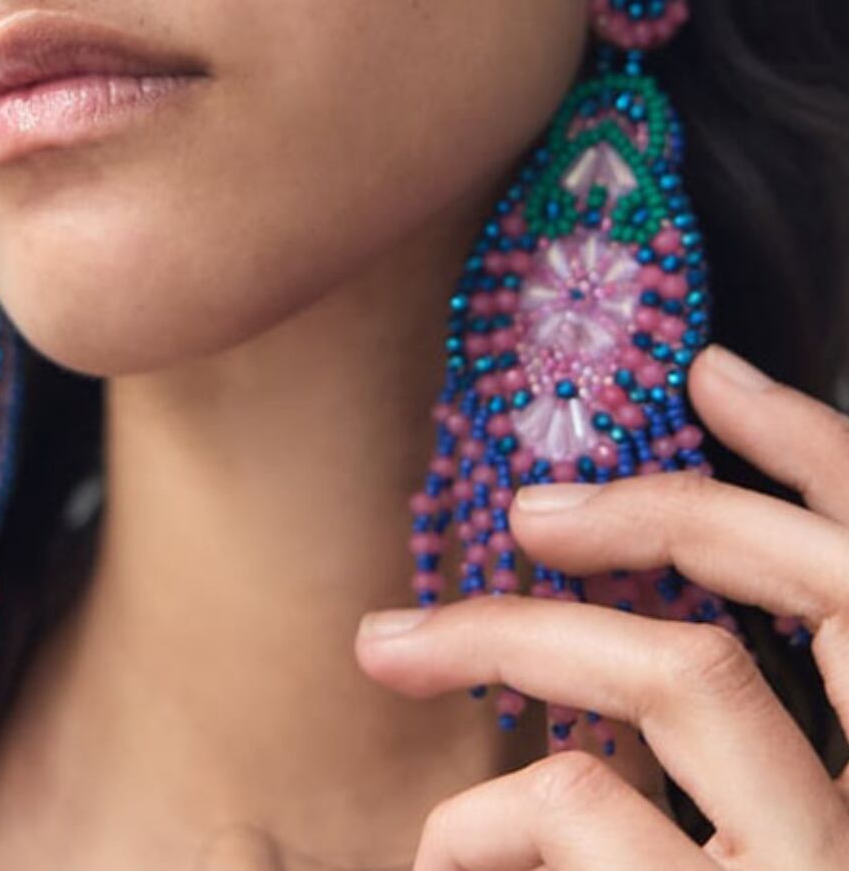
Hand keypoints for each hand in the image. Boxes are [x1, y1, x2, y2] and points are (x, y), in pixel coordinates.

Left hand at [354, 344, 848, 869]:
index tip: (712, 374)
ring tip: (392, 650)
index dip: (815, 453)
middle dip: (662, 514)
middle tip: (525, 508)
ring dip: (514, 639)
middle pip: (820, 585)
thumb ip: (697, 729)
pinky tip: (440, 854)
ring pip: (686, 672)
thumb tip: (574, 573)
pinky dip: (481, 814)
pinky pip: (580, 804)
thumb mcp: (713, 825)